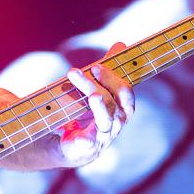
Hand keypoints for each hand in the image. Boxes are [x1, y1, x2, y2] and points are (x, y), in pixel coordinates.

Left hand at [62, 42, 134, 165]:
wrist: (68, 146)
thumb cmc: (85, 115)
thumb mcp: (95, 89)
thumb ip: (107, 70)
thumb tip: (120, 44)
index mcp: (120, 109)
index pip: (125, 93)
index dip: (113, 78)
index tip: (95, 65)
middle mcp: (115, 123)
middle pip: (114, 103)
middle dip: (101, 85)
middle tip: (79, 71)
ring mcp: (103, 137)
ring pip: (106, 119)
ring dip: (97, 104)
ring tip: (89, 93)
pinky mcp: (88, 149)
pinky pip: (90, 143)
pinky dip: (86, 139)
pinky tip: (81, 135)